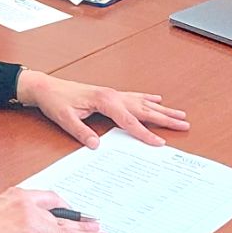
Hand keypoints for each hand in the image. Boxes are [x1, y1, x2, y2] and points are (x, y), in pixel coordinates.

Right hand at [0, 187, 107, 232]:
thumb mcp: (0, 201)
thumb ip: (21, 206)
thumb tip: (38, 217)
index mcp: (23, 195)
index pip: (53, 199)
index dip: (68, 210)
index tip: (78, 216)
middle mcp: (30, 209)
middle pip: (65, 218)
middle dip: (85, 224)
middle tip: (100, 227)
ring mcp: (31, 228)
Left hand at [13, 70, 189, 147]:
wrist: (46, 87)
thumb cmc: (55, 101)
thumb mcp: (65, 119)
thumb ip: (81, 132)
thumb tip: (96, 145)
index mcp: (104, 100)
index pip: (129, 121)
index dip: (145, 133)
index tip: (160, 143)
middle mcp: (112, 95)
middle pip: (144, 109)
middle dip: (165, 118)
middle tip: (185, 125)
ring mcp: (113, 94)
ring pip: (143, 102)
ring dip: (162, 109)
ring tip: (180, 114)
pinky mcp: (110, 95)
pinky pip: (135, 97)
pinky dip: (149, 99)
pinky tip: (158, 100)